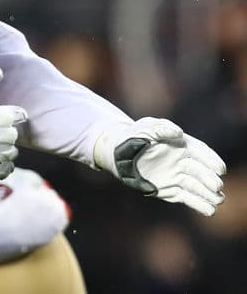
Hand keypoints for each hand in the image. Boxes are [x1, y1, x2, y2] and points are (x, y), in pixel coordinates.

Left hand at [93, 117, 225, 215]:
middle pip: (202, 172)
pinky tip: (209, 211)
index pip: (202, 153)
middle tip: (217, 186)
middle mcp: (183, 162)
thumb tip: (178, 133)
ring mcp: (178, 177)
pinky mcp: (170, 190)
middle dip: (211, 179)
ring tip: (217, 201)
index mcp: (182, 146)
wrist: (118, 152)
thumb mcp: (146, 127)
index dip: (212, 161)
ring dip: (209, 194)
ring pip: (198, 187)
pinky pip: (187, 198)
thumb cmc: (134, 136)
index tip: (220, 169)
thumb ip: (161, 128)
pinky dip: (199, 204)